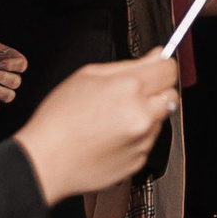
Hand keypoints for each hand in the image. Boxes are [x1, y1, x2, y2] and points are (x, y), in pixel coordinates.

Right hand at [15, 55, 177, 202]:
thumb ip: (130, 64)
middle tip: (131, 95)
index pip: (169, 69)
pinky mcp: (139, 161)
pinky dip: (135, 137)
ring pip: (160, 119)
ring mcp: (142, 140)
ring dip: (146, 115)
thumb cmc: (59, 119)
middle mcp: (142, 115)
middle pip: (171, 95)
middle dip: (157, 91)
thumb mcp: (87, 76)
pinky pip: (147, 142)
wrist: (45, 162)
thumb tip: (158, 55)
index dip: (161, 67)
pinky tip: (110, 137)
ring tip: (113, 120)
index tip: (154, 69)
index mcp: (129, 88)